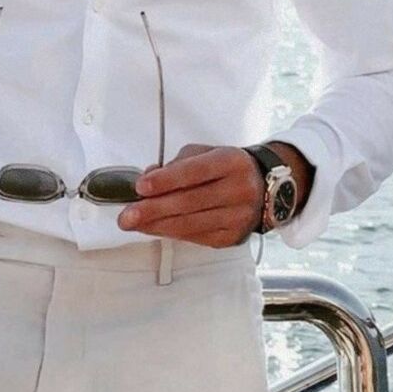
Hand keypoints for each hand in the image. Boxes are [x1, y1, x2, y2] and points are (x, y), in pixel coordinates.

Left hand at [117, 144, 264, 246]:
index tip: (140, 186)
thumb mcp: (206, 153)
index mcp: (230, 163)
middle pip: (189, 203)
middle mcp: (238, 191)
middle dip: (153, 210)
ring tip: (133, 224)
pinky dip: (171, 233)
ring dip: (157, 225)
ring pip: (191, 225)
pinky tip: (154, 228)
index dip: (166, 180)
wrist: (266, 189)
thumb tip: (147, 178)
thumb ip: (176, 164)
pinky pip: (196, 237)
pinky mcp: (232, 238)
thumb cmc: (227, 167)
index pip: (195, 171)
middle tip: (126, 215)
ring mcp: (237, 218)